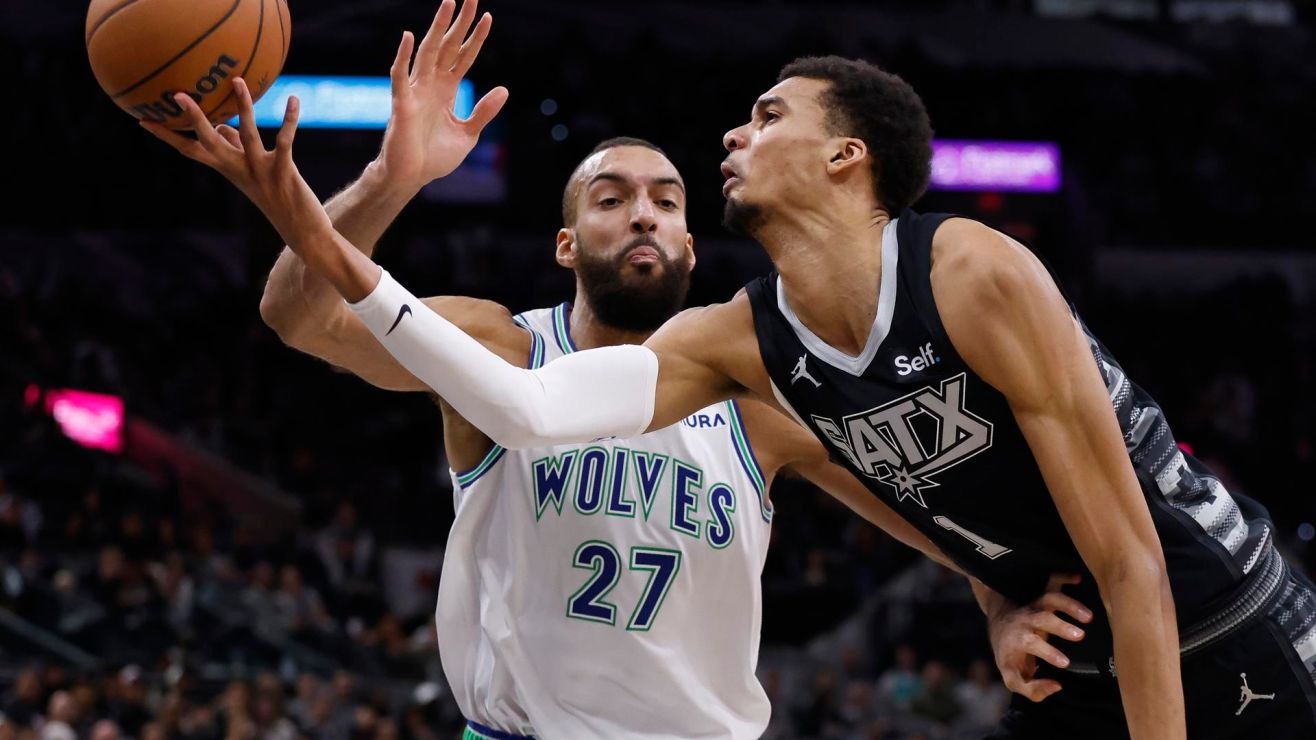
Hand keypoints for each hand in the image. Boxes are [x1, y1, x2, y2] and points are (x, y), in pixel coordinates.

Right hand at [141, 78, 331, 255]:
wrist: (304, 235)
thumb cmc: (280, 201)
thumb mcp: (251, 176)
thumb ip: (234, 150)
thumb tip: (219, 125)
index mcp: (229, 170)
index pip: (190, 150)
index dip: (167, 135)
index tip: (143, 118)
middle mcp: (240, 170)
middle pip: (209, 141)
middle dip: (194, 117)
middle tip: (178, 93)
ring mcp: (260, 171)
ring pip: (246, 133)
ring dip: (242, 105)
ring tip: (237, 80)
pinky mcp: (283, 171)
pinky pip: (285, 140)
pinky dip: (289, 119)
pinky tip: (292, 99)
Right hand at [378, 0, 508, 191]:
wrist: (411, 178)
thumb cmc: (434, 157)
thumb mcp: (468, 134)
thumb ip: (483, 112)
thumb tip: (504, 89)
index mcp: (447, 90)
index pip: (463, 57)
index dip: (475, 38)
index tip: (487, 16)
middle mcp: (431, 84)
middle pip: (447, 46)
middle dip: (459, 22)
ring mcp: (416, 91)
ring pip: (427, 53)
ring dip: (437, 28)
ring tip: (448, 4)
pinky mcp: (402, 103)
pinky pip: (401, 76)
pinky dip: (404, 57)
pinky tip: (409, 37)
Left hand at [988, 573, 1093, 701]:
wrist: (1000, 627)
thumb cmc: (1011, 657)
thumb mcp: (1014, 678)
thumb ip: (1033, 690)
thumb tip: (1057, 686)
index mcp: (1018, 640)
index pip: (1031, 644)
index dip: (1048, 653)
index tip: (1066, 662)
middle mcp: (1026, 621)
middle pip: (1041, 618)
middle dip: (1060, 626)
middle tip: (1080, 636)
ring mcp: (1035, 607)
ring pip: (1050, 599)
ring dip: (1069, 605)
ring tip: (1089, 617)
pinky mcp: (1042, 597)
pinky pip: (1052, 582)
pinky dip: (1064, 577)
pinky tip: (1078, 578)